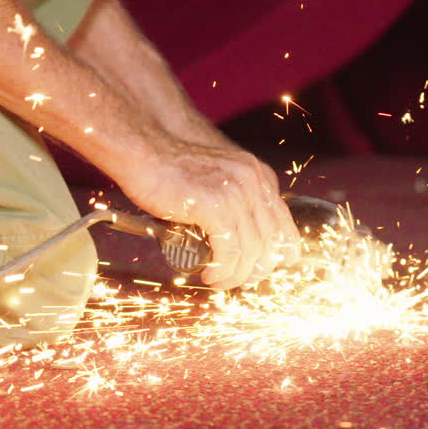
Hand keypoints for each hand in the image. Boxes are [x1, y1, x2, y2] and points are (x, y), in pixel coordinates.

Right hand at [115, 137, 299, 288]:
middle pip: (272, 243)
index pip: (285, 226)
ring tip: (219, 281)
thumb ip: (235, 198)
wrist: (143, 147)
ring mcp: (236, 192)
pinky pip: (229, 250)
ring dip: (236, 276)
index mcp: (259, 176)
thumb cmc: (172, 167)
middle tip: (237, 280)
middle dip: (257, 270)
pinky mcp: (214, 204)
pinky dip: (223, 270)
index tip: (260, 270)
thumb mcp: (217, 178)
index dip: (277, 255)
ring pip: (251, 251)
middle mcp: (254, 182)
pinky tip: (211, 274)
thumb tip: (240, 236)